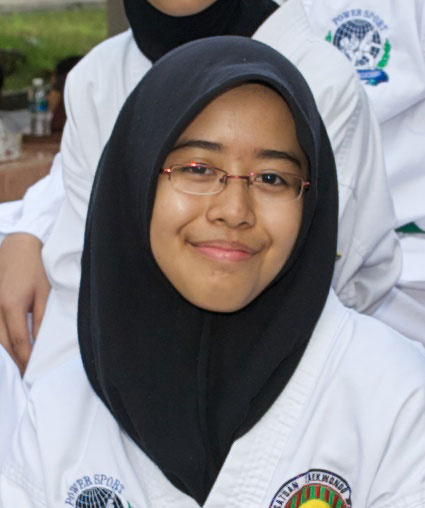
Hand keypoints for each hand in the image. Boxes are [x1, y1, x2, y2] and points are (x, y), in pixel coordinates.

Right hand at [0, 233, 50, 373]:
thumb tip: (40, 340)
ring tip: (17, 365)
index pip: (18, 341)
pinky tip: (7, 347)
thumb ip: (41, 318)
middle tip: (24, 375)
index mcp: (11, 305)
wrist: (19, 244)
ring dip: (5, 353)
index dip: (25, 359)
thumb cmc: (35, 266)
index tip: (31, 372)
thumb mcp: (44, 292)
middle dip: (14, 361)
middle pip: (2, 343)